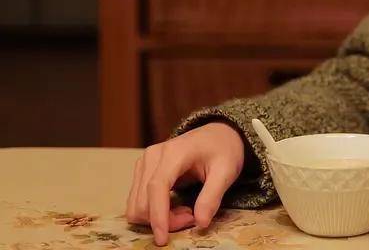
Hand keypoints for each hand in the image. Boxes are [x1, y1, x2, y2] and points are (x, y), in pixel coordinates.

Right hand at [125, 121, 246, 245]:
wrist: (218, 134)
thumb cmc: (224, 149)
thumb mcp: (227, 171)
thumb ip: (213, 196)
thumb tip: (201, 223)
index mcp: (174, 152)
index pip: (156, 187)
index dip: (158, 216)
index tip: (162, 239)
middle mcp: (152, 156)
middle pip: (144, 201)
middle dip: (165, 219)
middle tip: (193, 217)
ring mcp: (144, 163)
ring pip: (137, 205)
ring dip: (158, 217)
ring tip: (186, 211)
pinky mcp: (142, 171)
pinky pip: (138, 201)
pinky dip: (154, 212)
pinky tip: (175, 207)